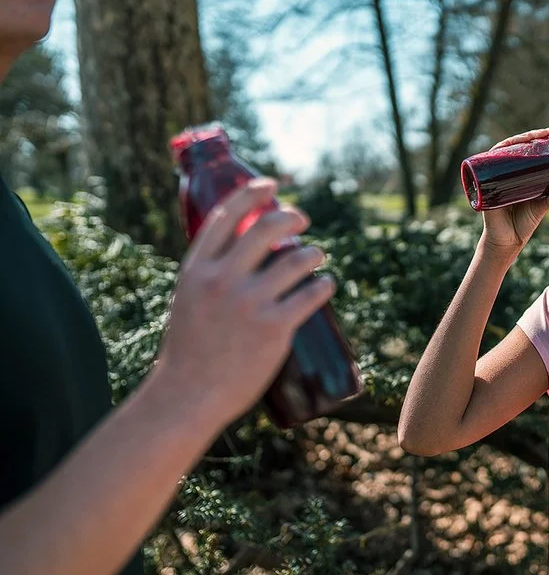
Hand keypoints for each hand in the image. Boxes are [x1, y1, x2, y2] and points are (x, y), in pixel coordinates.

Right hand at [152, 178, 334, 428]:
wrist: (188, 396)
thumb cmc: (189, 351)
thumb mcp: (188, 300)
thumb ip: (209, 276)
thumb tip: (239, 255)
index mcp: (197, 270)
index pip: (227, 216)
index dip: (252, 194)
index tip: (271, 185)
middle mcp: (222, 280)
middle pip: (267, 228)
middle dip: (291, 217)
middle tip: (302, 221)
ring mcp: (250, 303)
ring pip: (296, 259)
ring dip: (312, 253)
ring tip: (316, 257)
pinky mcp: (275, 327)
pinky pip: (311, 294)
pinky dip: (324, 285)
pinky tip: (328, 283)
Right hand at [479, 125, 548, 255]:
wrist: (507, 242)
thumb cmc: (522, 224)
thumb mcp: (539, 209)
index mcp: (520, 175)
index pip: (528, 151)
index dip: (539, 139)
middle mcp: (506, 172)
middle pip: (515, 147)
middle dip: (531, 135)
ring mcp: (494, 177)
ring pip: (502, 152)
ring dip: (515, 141)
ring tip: (532, 137)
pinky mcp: (485, 186)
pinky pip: (485, 166)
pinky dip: (491, 156)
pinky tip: (500, 148)